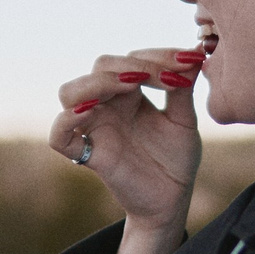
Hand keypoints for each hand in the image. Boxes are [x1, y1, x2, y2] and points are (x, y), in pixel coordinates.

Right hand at [49, 48, 204, 235]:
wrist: (173, 200)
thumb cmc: (176, 159)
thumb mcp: (184, 121)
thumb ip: (184, 90)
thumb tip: (194, 53)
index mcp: (130, 93)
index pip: (131, 60)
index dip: (157, 56)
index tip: (189, 61)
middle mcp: (108, 105)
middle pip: (100, 67)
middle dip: (131, 66)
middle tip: (165, 77)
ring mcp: (95, 128)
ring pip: (70, 92)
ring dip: (96, 83)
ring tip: (130, 85)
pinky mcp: (89, 155)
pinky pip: (59, 137)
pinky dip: (66, 122)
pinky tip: (88, 113)